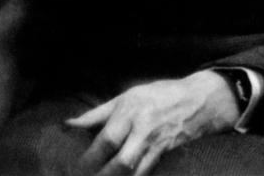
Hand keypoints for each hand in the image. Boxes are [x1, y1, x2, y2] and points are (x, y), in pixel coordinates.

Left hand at [65, 70, 238, 175]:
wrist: (194, 101)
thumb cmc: (154, 96)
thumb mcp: (124, 97)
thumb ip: (96, 115)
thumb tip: (69, 125)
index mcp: (129, 111)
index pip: (107, 139)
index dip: (90, 157)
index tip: (75, 166)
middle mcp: (142, 129)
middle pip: (121, 162)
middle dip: (102, 174)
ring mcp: (155, 145)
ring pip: (133, 173)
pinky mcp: (163, 156)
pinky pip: (144, 174)